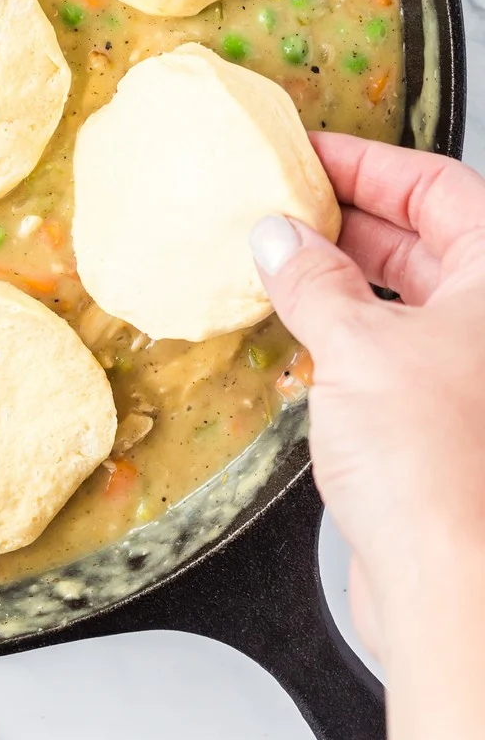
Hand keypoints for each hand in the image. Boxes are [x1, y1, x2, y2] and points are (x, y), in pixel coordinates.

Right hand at [249, 134, 484, 660]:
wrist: (452, 587)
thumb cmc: (436, 467)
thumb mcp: (357, 346)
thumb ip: (312, 281)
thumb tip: (280, 238)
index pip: (441, 188)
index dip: (371, 164)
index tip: (309, 152)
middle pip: (426, 240)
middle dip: (349, 218)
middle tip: (280, 202)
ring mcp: (471, 376)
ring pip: (405, 299)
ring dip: (340, 277)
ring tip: (273, 262)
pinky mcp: (441, 427)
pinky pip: (389, 354)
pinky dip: (343, 334)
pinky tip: (294, 331)